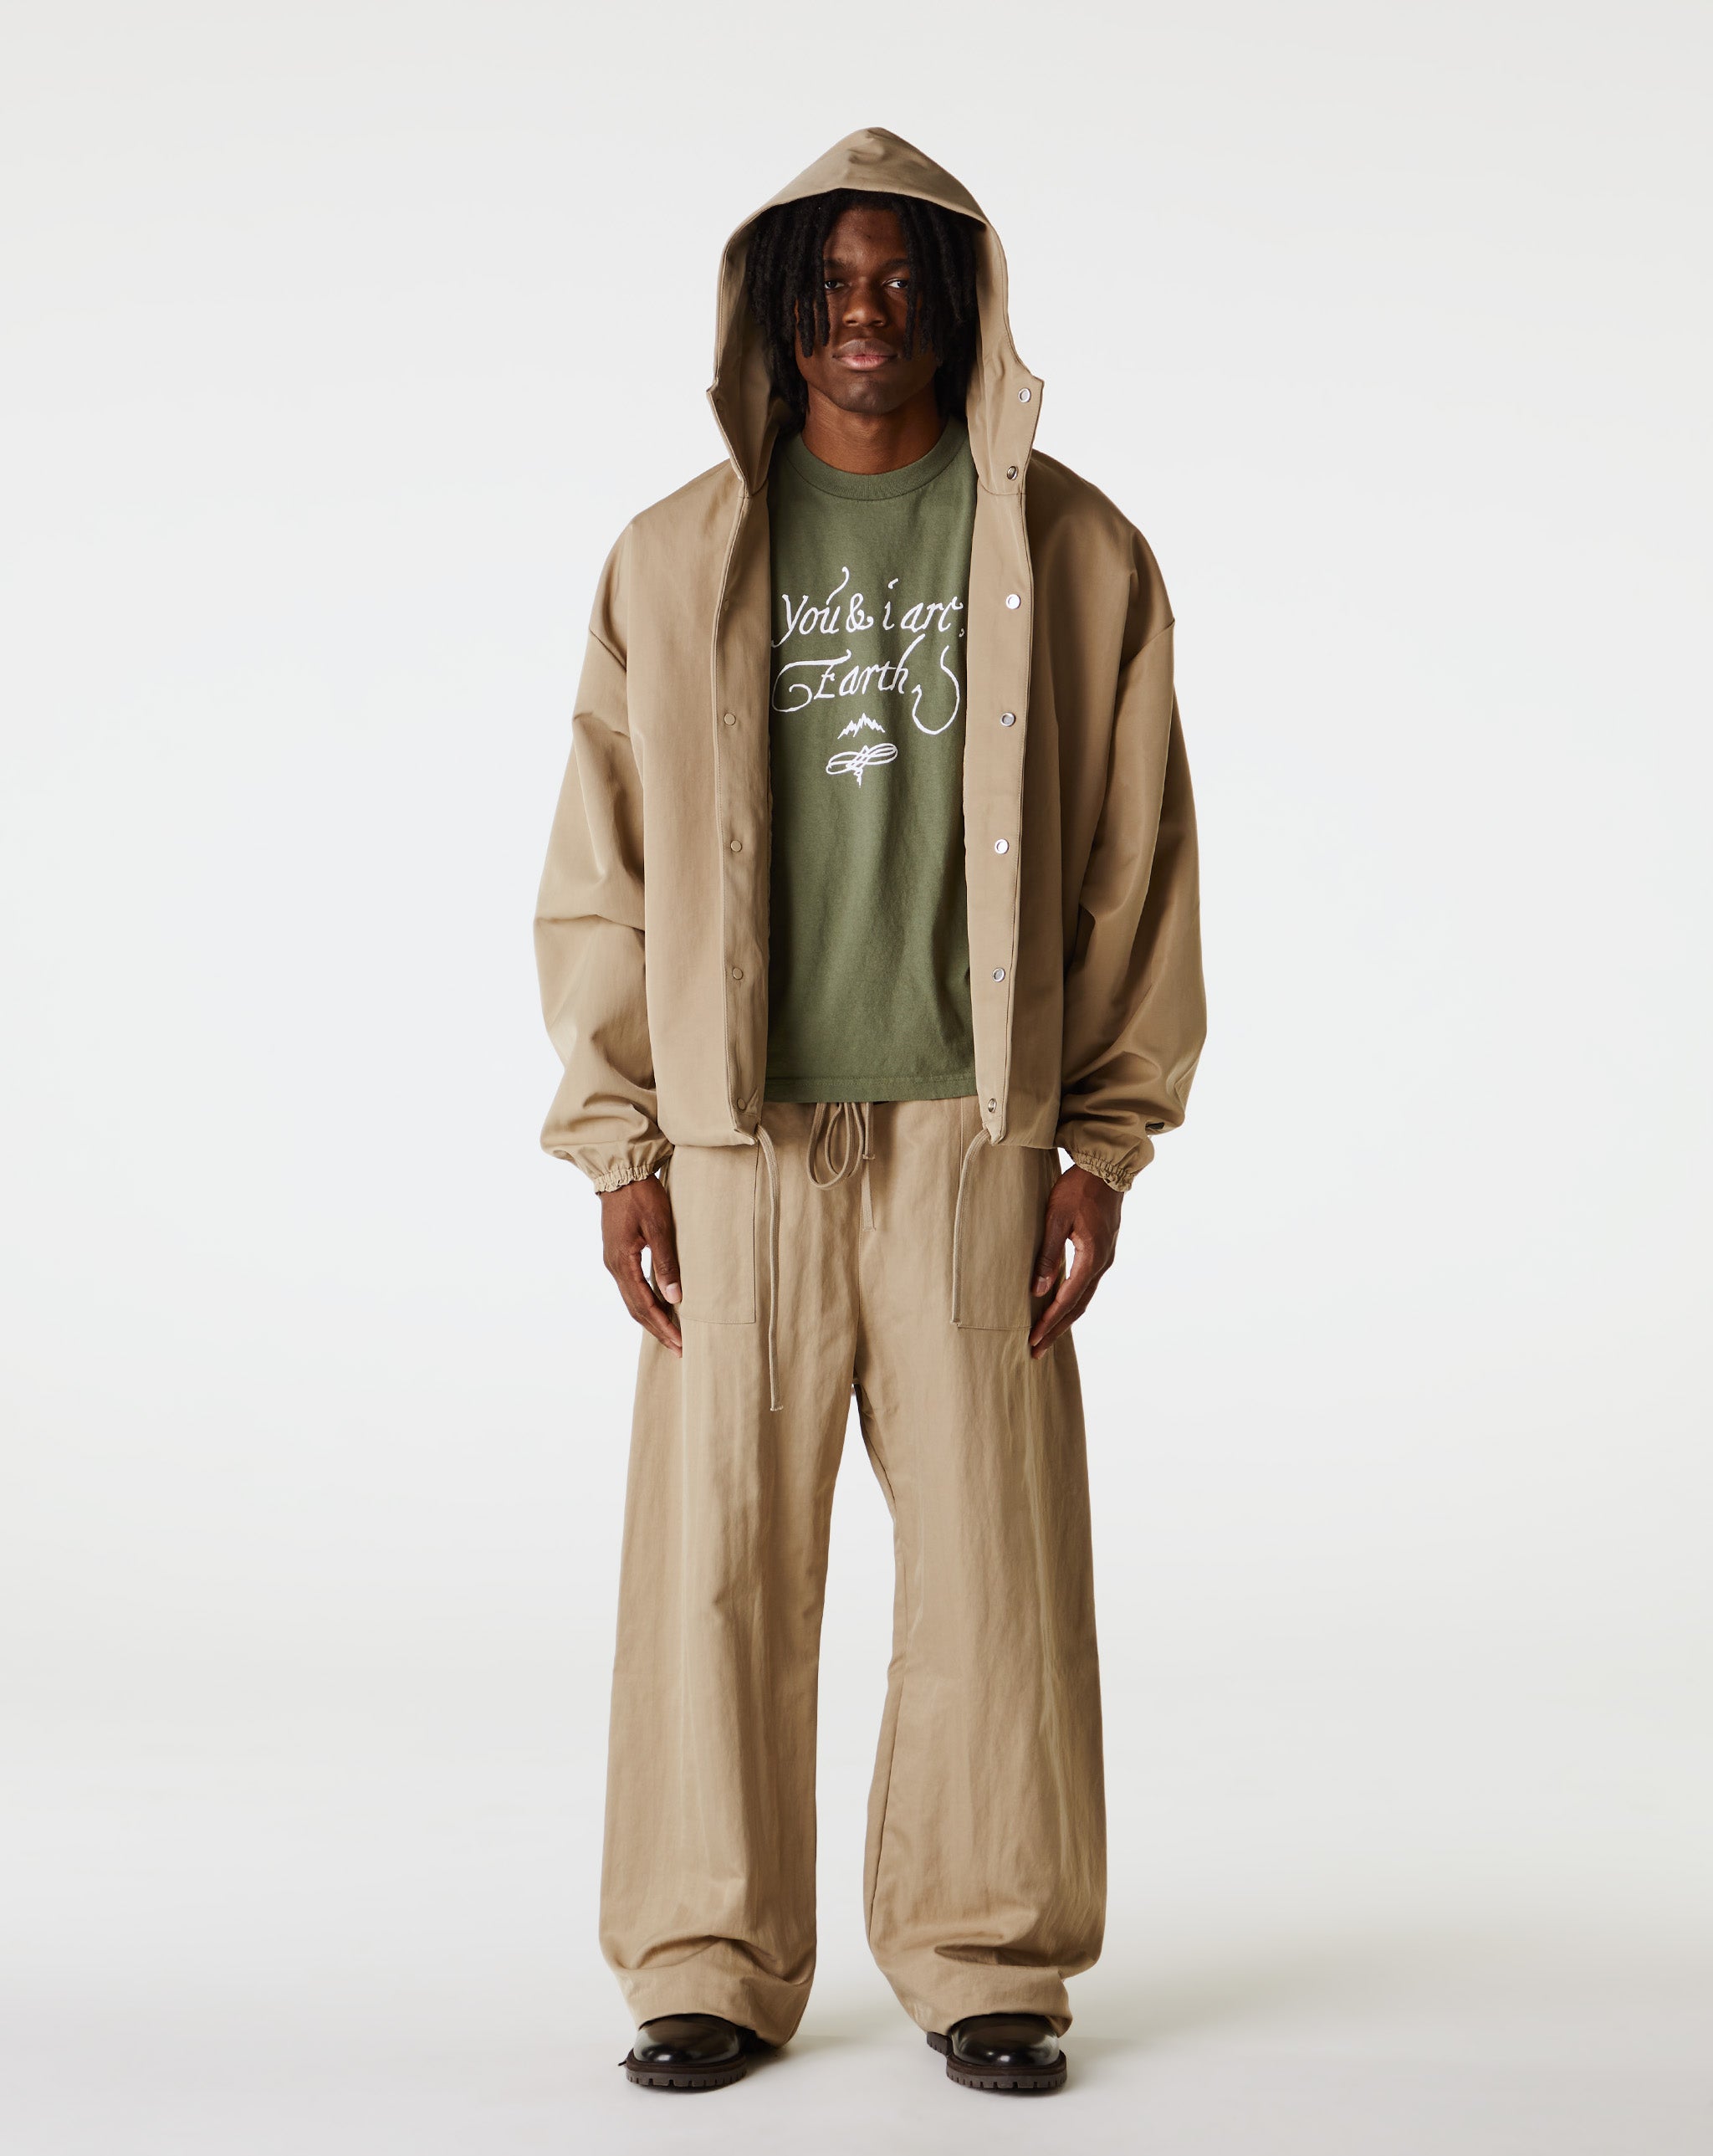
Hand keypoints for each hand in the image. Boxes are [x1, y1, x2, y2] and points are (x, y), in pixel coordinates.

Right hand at [600, 1175, 681, 1354]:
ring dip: (651, 1319)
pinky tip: (658, 1307)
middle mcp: (614, 1267)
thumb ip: (665, 1261)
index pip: (643, 1305)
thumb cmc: (641, 1195)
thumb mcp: (658, 1226)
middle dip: (658, 1330)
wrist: (619, 1173)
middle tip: (679, 1349)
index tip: (680, 1343)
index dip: (662, 1326)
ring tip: (671, 1335)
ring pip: (632, 1300)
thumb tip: (674, 1297)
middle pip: (635, 1309)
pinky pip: (631, 1288)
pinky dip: (645, 1303)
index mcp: (622, 1263)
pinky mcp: (618, 1255)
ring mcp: (614, 1261)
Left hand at [1028, 1164, 1122, 1359]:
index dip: (1049, 1322)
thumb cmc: (1079, 1189)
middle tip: (1036, 1351)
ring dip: (1064, 1319)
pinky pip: (1086, 1285)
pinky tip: (1061, 1307)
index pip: (1067, 1300)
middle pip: (1077, 1307)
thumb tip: (1038, 1290)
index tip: (1033, 1339)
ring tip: (1046, 1336)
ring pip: (1083, 1298)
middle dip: (1056, 1330)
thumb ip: (1048, 1255)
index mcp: (1091, 1258)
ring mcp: (1104, 1259)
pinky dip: (1072, 1302)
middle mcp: (1102, 1264)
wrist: (1107, 1168)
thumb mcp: (1056, 1218)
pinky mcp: (1102, 1252)